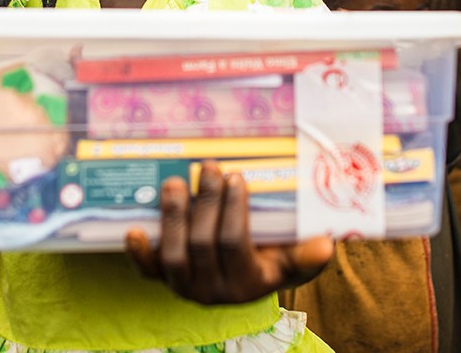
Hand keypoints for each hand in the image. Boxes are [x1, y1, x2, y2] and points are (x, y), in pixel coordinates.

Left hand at [125, 161, 333, 304]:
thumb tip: (327, 245)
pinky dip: (139, 253)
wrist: (246, 280)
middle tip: (210, 168)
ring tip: (175, 182)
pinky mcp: (166, 281)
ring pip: (174, 256)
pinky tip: (132, 230)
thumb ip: (306, 255)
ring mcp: (186, 287)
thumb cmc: (273, 261)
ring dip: (173, 217)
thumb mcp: (294, 261)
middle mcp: (213, 292)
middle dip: (206, 203)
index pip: (235, 245)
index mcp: (248, 285)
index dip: (233, 211)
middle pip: (203, 245)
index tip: (237, 177)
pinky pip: (148, 272)